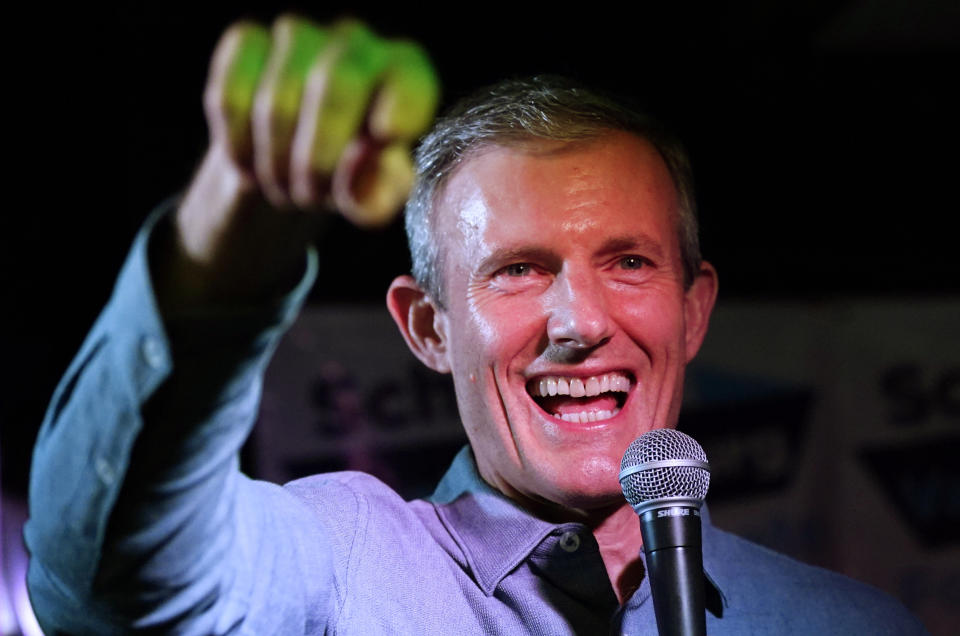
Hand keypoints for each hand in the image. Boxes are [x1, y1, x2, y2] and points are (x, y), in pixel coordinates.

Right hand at [166, 16, 438, 303]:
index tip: (385, 137)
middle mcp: (356, 42)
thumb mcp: (373, 196)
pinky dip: (238, 146)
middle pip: (337, 84)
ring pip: (277, 103)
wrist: (289, 168)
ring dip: (276, 167)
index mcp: (405, 73)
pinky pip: (230, 96)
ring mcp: (299, 35)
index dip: (399, 106)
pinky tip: (250, 163)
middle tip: (312, 197)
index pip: (410, 79)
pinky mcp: (247, 41)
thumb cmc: (348, 176)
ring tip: (287, 188)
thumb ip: (379, 191)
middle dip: (318, 157)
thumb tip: (363, 181)